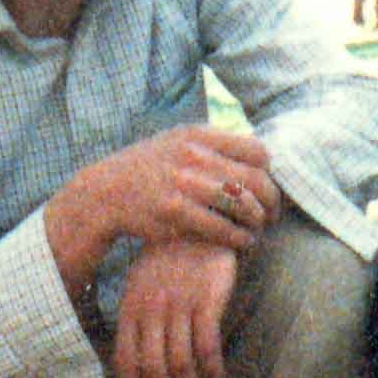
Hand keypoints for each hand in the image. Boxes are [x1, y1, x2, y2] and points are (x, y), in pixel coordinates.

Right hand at [94, 125, 280, 249]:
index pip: (257, 151)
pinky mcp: (174, 212)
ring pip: (242, 204)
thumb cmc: (149, 169)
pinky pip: (221, 228)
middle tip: (272, 215)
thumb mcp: (178, 142)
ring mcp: (183, 183)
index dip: (269, 173)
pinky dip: (239, 238)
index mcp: (199, 135)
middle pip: (255, 179)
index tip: (267, 187)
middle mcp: (193, 155)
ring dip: (257, 221)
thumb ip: (214, 146)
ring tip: (257, 229)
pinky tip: (242, 242)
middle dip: (271, 201)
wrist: (105, 192)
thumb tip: (259, 154)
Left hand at [114, 239, 238, 377]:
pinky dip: (212, 372)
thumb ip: (139, 318)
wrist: (197, 221)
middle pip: (152, 369)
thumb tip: (140, 360)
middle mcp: (151, 310)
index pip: (125, 361)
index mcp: (131, 308)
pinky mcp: (206, 301)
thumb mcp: (143, 284)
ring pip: (180, 364)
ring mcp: (179, 306)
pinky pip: (207, 347)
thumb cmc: (170, 259)